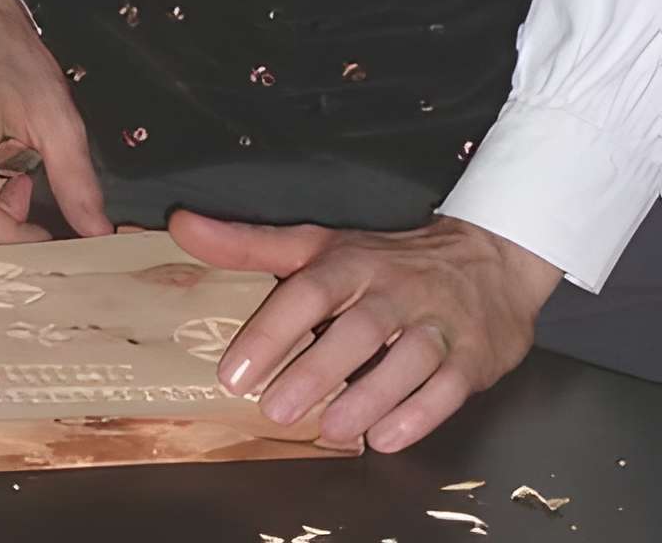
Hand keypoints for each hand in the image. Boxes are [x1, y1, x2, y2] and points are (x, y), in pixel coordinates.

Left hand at [173, 212, 562, 452]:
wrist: (486, 260)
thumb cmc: (385, 260)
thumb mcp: (317, 245)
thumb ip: (248, 244)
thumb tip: (180, 226)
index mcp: (350, 263)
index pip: (306, 294)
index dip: (270, 332)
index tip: (234, 373)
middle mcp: (394, 291)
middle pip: (356, 331)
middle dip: (314, 372)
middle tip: (273, 410)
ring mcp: (437, 324)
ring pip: (406, 360)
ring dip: (366, 398)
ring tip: (328, 430)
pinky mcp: (472, 357)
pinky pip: (447, 388)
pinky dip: (418, 416)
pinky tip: (384, 439)